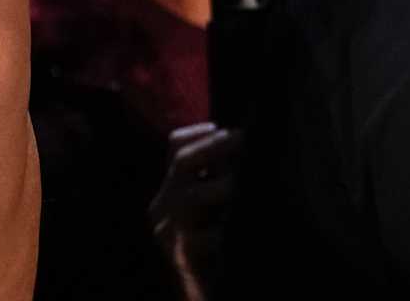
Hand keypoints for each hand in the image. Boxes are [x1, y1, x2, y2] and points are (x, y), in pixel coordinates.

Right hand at [149, 121, 242, 300]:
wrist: (195, 299)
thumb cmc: (212, 260)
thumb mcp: (211, 217)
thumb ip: (217, 191)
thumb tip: (247, 157)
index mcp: (170, 194)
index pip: (174, 147)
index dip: (197, 133)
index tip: (223, 126)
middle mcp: (163, 208)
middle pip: (181, 161)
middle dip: (214, 146)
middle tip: (243, 138)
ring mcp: (167, 232)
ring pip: (190, 196)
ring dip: (221, 188)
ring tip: (244, 185)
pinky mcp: (178, 257)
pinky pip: (199, 238)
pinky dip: (219, 233)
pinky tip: (238, 233)